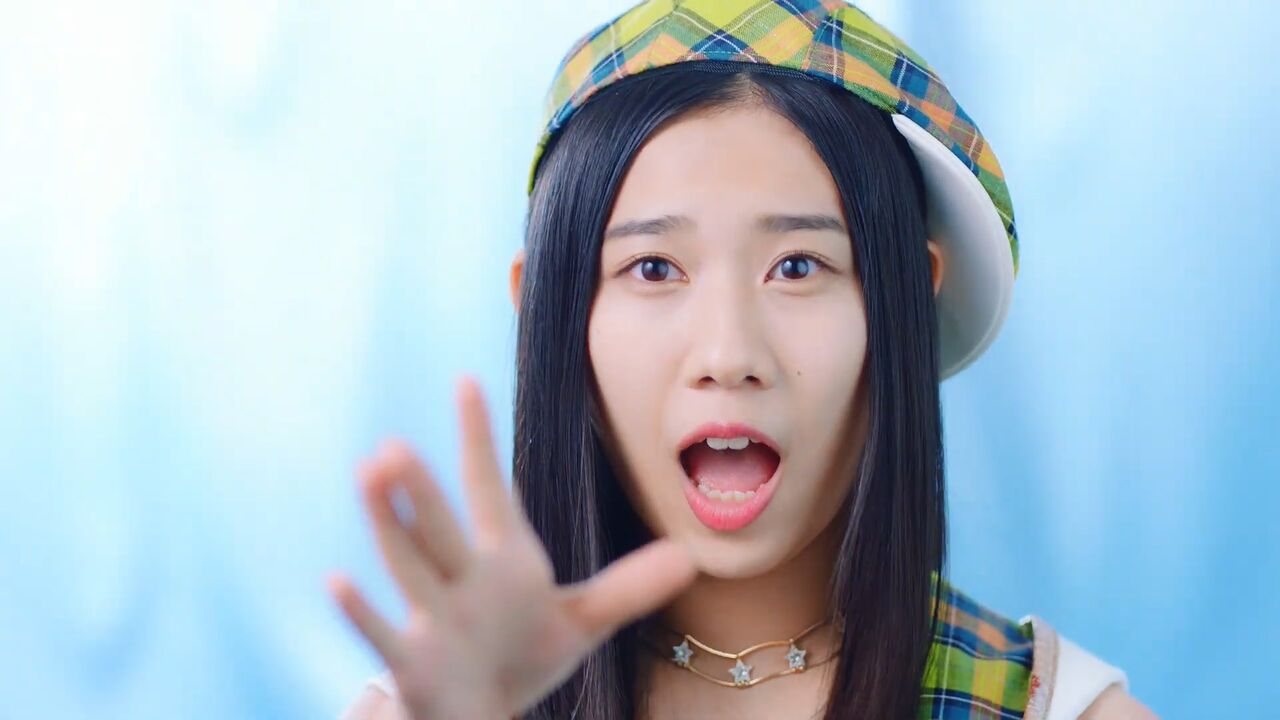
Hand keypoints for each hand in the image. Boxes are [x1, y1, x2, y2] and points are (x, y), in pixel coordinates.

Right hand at [328, 376, 696, 719]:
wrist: (482, 712)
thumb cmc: (519, 656)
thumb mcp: (579, 622)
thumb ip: (627, 588)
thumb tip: (690, 557)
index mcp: (503, 558)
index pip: (488, 489)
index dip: (479, 439)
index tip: (466, 381)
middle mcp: (463, 578)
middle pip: (442, 525)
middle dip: (423, 488)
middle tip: (398, 441)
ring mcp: (435, 619)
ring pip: (408, 564)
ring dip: (388, 523)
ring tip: (369, 471)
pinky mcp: (415, 663)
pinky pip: (385, 635)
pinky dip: (362, 612)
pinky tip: (337, 580)